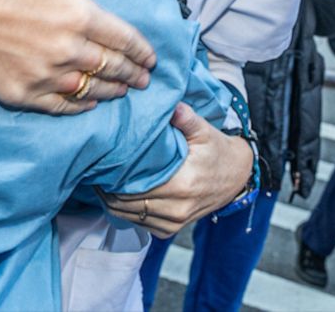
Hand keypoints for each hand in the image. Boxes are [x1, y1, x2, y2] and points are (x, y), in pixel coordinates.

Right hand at [0, 0, 155, 113]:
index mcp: (78, 13)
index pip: (124, 39)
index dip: (142, 51)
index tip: (151, 58)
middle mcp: (67, 49)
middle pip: (110, 67)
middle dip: (131, 74)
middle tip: (143, 80)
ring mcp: (42, 74)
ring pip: (88, 89)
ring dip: (110, 92)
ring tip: (122, 92)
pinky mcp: (18, 91)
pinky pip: (58, 106)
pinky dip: (78, 106)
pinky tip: (86, 104)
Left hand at [103, 103, 253, 237]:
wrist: (236, 176)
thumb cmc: (217, 151)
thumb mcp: (205, 130)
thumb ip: (186, 118)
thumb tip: (172, 105)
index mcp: (183, 184)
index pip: (135, 186)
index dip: (114, 176)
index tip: (103, 162)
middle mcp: (177, 207)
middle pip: (126, 204)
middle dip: (108, 189)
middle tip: (97, 171)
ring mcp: (174, 221)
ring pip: (129, 217)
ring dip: (113, 202)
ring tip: (103, 183)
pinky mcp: (171, 229)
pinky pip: (140, 225)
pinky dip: (127, 213)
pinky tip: (120, 196)